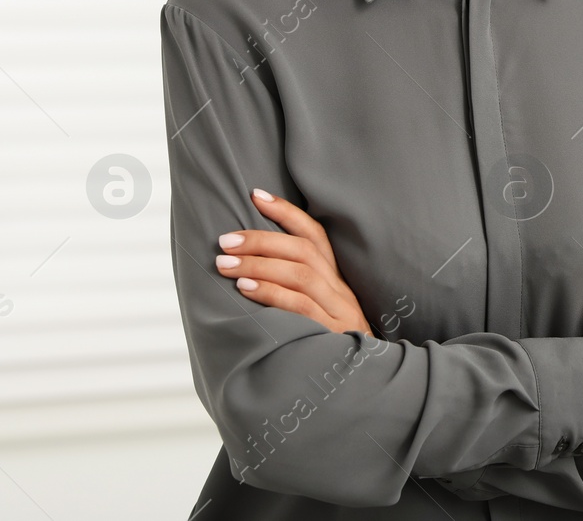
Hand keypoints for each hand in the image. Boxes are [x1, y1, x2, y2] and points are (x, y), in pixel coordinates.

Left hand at [215, 188, 374, 335]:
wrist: (358, 388)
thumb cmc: (325, 348)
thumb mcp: (316, 313)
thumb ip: (292, 290)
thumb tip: (244, 265)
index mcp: (336, 280)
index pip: (315, 235)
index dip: (286, 213)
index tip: (255, 195)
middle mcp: (340, 290)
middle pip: (304, 251)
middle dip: (261, 239)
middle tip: (224, 240)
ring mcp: (339, 312)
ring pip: (300, 274)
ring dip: (258, 264)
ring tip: (224, 263)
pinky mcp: (332, 334)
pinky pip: (300, 306)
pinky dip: (271, 293)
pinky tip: (245, 289)